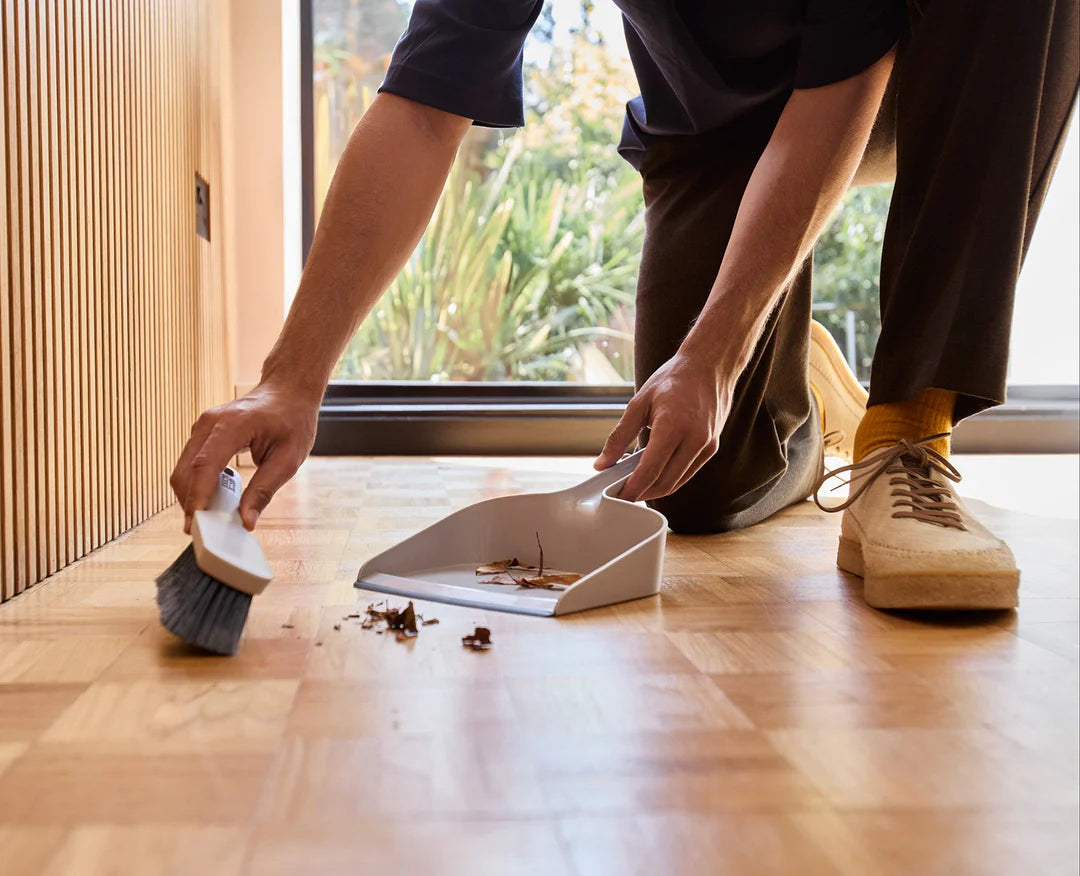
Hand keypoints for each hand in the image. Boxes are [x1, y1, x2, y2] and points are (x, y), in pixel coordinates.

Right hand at [170, 382, 319, 532]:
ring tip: (210, 519)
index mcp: (232, 425)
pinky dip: (196, 485)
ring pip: (182, 469)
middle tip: (204, 532)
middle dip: (190, 503)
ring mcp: (202, 426)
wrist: (287, 391)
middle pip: (185, 471)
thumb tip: (246, 521)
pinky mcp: (201, 433)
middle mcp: (208, 423)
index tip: (195, 525)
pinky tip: (213, 499)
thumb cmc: (292, 420)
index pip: (205, 466)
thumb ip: (264, 490)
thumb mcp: (288, 459)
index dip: (197, 498)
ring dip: (191, 496)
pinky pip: (189, 464)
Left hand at [594, 352, 731, 502]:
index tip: (617, 497)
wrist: (710, 365)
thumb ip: (619, 436)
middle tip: (621, 493)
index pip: (650, 471)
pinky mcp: (712, 448)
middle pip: (664, 483)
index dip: (632, 489)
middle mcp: (694, 440)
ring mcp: (707, 446)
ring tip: (634, 483)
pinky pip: (687, 473)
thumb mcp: (639, 403)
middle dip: (641, 493)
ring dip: (655, 489)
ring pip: (677, 482)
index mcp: (673, 426)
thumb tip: (602, 463)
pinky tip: (654, 471)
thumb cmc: (673, 379)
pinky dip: (669, 478)